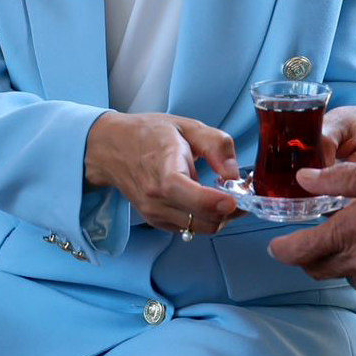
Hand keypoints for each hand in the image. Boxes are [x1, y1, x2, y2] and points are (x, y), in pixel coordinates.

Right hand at [84, 111, 239, 236]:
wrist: (112, 149)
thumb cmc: (150, 134)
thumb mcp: (188, 126)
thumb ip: (216, 145)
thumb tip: (234, 173)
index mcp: (164, 170)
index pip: (189, 195)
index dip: (216, 202)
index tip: (236, 198)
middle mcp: (157, 199)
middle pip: (203, 220)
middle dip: (230, 211)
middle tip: (243, 192)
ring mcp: (155, 214)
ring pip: (200, 228)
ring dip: (220, 216)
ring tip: (228, 193)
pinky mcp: (156, 221)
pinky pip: (189, 228)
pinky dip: (205, 218)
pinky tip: (209, 198)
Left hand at [270, 163, 355, 314]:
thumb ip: (340, 179)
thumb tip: (304, 179)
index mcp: (353, 230)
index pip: (300, 250)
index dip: (283, 249)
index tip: (277, 245)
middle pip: (318, 268)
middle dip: (316, 253)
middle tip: (332, 235)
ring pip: (349, 277)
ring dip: (354, 261)